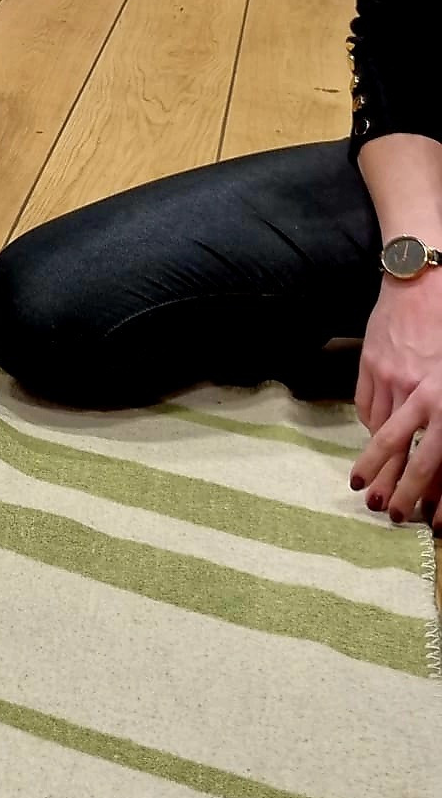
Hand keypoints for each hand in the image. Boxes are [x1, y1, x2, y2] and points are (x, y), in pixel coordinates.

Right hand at [352, 277, 441, 519]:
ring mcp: (390, 378)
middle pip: (402, 451)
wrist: (422, 280)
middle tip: (384, 513)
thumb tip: (435, 450)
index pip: (436, 456)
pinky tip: (371, 437)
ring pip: (379, 430)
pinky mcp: (370, 364)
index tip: (427, 517)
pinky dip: (369, 424)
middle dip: (394, 487)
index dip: (430, 490)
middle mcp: (419, 393)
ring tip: (362, 485)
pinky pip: (365, 405)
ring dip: (372, 464)